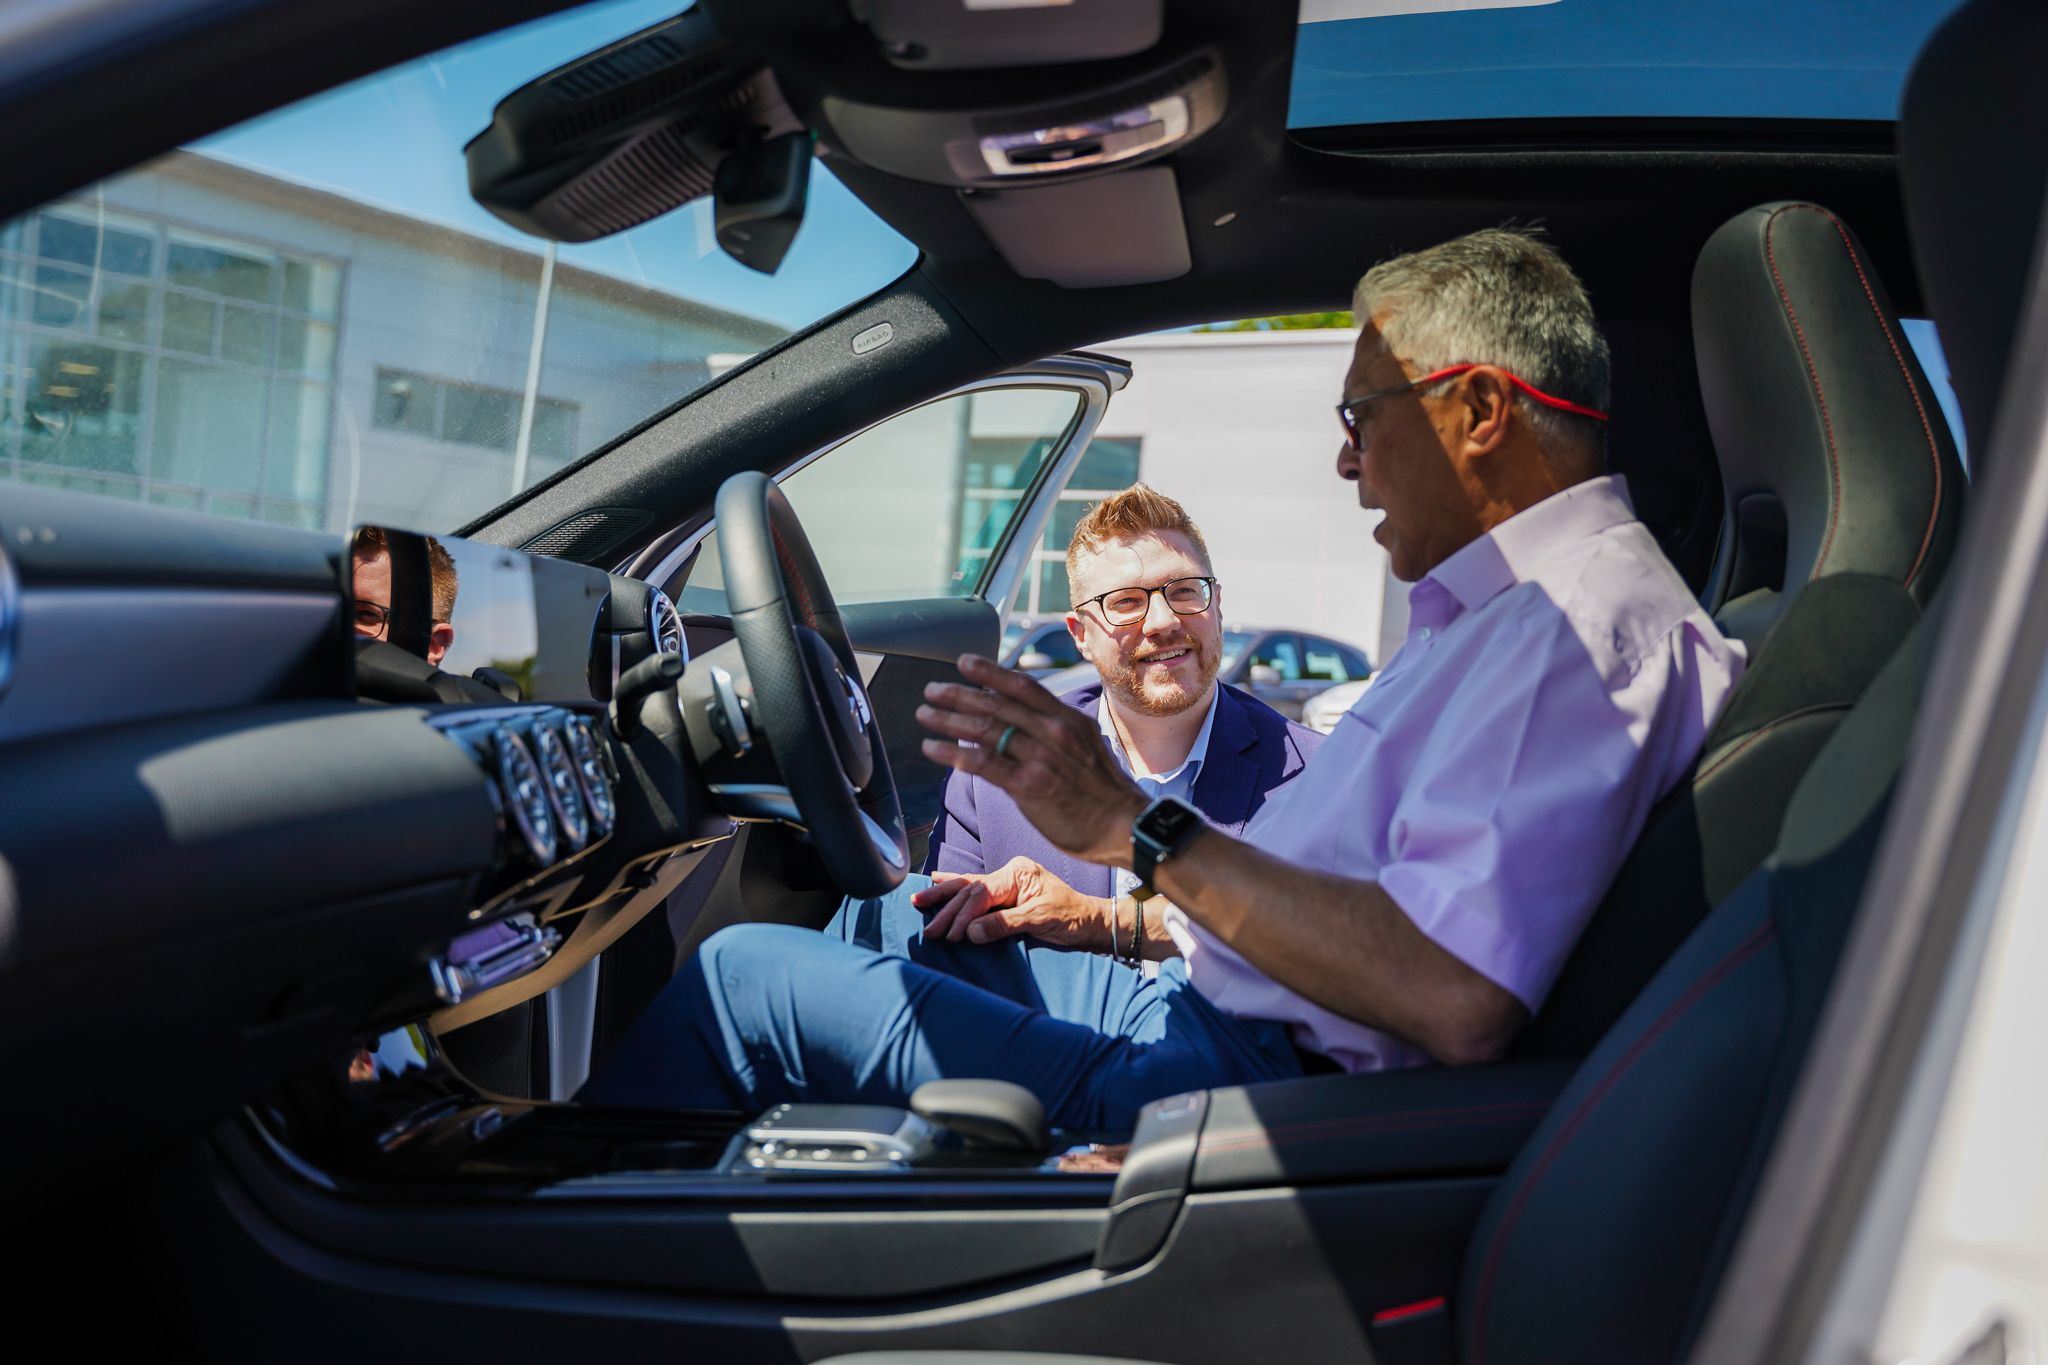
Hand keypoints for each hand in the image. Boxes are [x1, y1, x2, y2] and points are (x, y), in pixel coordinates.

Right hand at [911, 856, 1114, 950]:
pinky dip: (956, 889)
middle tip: (929, 929)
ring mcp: (1008, 882)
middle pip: (970, 889)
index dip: (964, 914)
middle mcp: (1010, 873)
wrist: (1091, 922)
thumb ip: (1004, 924)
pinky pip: (976, 892)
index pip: (981, 893)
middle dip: (947, 909)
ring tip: (919, 899)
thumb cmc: (1072, 917)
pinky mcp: (1007, 894)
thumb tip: (970, 932)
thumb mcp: (1039, 920)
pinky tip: (939, 881)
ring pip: (968, 889)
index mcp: (1017, 873)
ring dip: (944, 897)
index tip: (951, 935)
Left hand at [917, 654, 1147, 865]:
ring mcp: (1040, 758)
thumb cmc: (1103, 790)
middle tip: (932, 690)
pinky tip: (934, 749)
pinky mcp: (1029, 786)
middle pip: (996, 705)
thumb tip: (1019, 718)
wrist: (1124, 825)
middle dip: (958, 694)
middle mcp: (1053, 732)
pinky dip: (954, 753)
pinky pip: (983, 764)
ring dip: (949, 720)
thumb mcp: (1085, 744)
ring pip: (985, 730)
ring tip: (925, 715)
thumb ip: (1053, 729)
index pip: (1023, 686)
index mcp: (1067, 719)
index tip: (965, 663)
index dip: (990, 671)